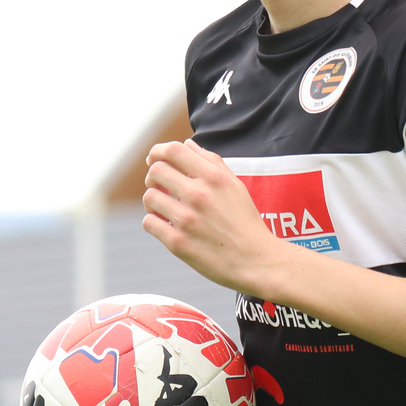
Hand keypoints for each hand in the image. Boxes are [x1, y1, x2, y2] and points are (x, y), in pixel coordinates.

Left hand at [142, 139, 283, 293]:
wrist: (255, 261)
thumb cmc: (245, 222)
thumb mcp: (235, 186)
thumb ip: (211, 162)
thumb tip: (187, 144)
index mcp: (214, 178)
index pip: (174, 150)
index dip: (158, 151)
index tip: (154, 159)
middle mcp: (199, 195)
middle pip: (156, 171)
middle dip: (153, 176)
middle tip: (159, 185)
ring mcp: (187, 220)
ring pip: (149, 197)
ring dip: (152, 200)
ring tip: (163, 207)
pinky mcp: (177, 242)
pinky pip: (149, 222)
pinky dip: (153, 221)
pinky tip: (165, 224)